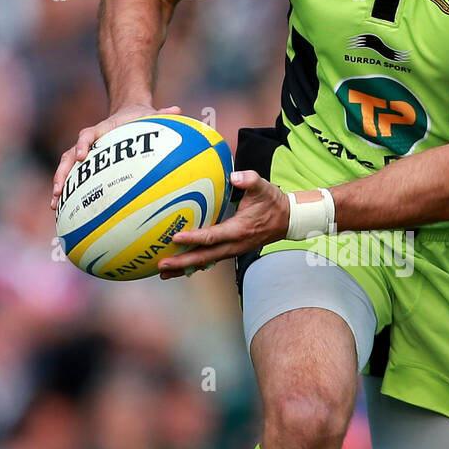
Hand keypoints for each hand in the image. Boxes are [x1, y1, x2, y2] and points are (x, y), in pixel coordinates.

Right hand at [50, 104, 181, 209]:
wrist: (128, 112)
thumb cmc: (140, 117)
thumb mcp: (151, 115)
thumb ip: (162, 114)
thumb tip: (178, 110)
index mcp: (102, 129)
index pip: (88, 134)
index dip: (83, 144)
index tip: (81, 156)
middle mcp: (90, 141)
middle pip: (69, 155)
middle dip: (62, 173)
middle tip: (59, 190)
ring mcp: (86, 152)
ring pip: (66, 168)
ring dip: (59, 185)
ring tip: (54, 205)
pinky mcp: (87, 163)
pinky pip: (74, 177)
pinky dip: (69, 192)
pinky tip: (65, 211)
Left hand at [157, 170, 290, 278]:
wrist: (287, 220)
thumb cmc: (273, 203)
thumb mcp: (264, 188)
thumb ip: (250, 180)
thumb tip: (235, 176)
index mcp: (239, 230)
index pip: (212, 236)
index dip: (194, 238)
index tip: (176, 238)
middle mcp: (234, 245)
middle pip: (204, 257)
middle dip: (182, 263)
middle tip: (162, 264)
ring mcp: (232, 250)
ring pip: (206, 262)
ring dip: (185, 268)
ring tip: (164, 272)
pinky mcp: (231, 250)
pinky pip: (210, 260)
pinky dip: (194, 265)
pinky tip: (181, 267)